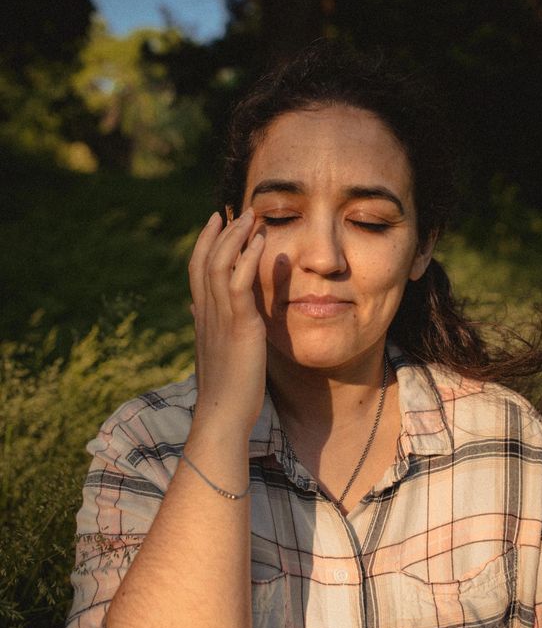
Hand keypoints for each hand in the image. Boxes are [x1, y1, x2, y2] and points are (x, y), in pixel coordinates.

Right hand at [188, 209, 265, 433]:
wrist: (222, 416)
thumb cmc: (223, 390)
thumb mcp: (212, 351)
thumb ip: (206, 325)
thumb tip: (195, 307)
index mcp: (201, 318)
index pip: (198, 271)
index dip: (205, 243)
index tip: (216, 222)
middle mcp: (205, 313)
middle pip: (204, 260)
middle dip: (219, 232)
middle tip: (235, 210)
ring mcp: (220, 318)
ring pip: (219, 265)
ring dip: (235, 237)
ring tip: (251, 216)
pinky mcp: (238, 326)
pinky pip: (239, 283)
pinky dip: (248, 258)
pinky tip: (260, 241)